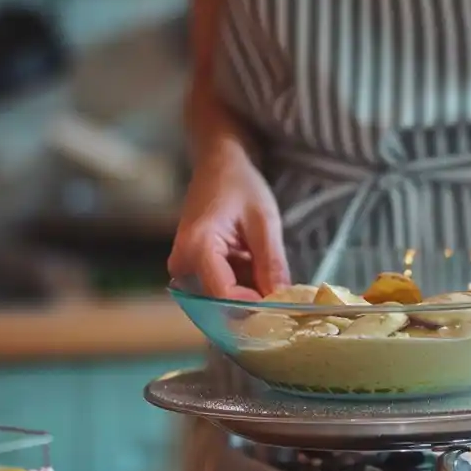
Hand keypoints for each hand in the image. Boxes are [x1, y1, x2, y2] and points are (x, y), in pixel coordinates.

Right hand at [168, 139, 289, 299]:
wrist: (218, 163)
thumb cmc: (240, 184)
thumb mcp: (264, 221)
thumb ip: (271, 264)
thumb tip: (283, 302)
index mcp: (197, 248)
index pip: (225, 296)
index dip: (256, 307)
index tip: (286, 307)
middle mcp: (183, 264)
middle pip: (222, 302)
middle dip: (255, 303)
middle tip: (287, 300)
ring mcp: (185, 268)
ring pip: (223, 298)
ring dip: (252, 294)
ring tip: (275, 280)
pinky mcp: (193, 269)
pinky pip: (221, 288)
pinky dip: (245, 285)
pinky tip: (260, 272)